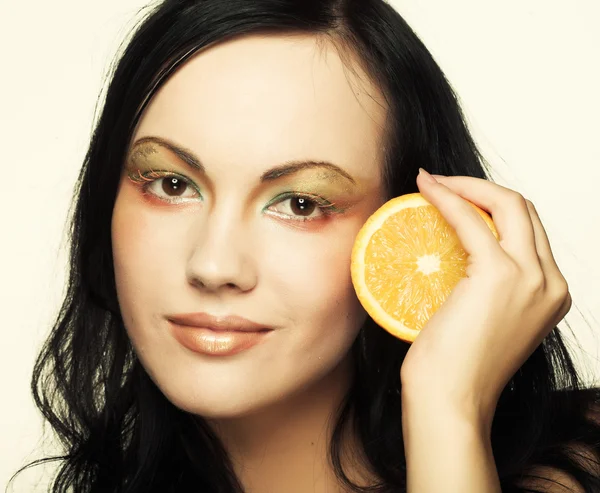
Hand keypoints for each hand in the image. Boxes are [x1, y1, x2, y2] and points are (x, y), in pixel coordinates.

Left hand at [399, 170, 571, 429]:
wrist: (451, 401)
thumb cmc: (457, 367)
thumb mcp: (486, 319)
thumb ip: (489, 288)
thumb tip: (458, 255)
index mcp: (552, 294)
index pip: (528, 231)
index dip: (493, 207)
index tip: (458, 198)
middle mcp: (551, 282)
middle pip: (524, 210)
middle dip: (481, 188)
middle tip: (444, 184)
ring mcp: (531, 277)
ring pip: (507, 204)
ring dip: (466, 186)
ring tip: (432, 183)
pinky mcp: (499, 275)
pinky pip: (470, 219)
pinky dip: (446, 197)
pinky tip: (425, 188)